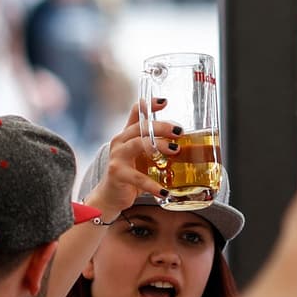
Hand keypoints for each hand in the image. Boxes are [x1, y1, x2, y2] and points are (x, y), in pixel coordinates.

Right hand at [86, 100, 181, 219]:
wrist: (111, 195)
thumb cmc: (131, 174)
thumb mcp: (144, 156)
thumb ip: (158, 146)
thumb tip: (185, 142)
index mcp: (128, 135)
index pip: (136, 112)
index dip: (149, 105)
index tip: (164, 101)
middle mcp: (121, 142)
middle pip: (140, 127)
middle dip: (161, 126)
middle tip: (179, 131)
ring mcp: (118, 157)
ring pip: (138, 144)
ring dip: (158, 145)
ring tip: (175, 150)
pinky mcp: (118, 174)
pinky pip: (138, 178)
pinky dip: (153, 185)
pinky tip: (165, 191)